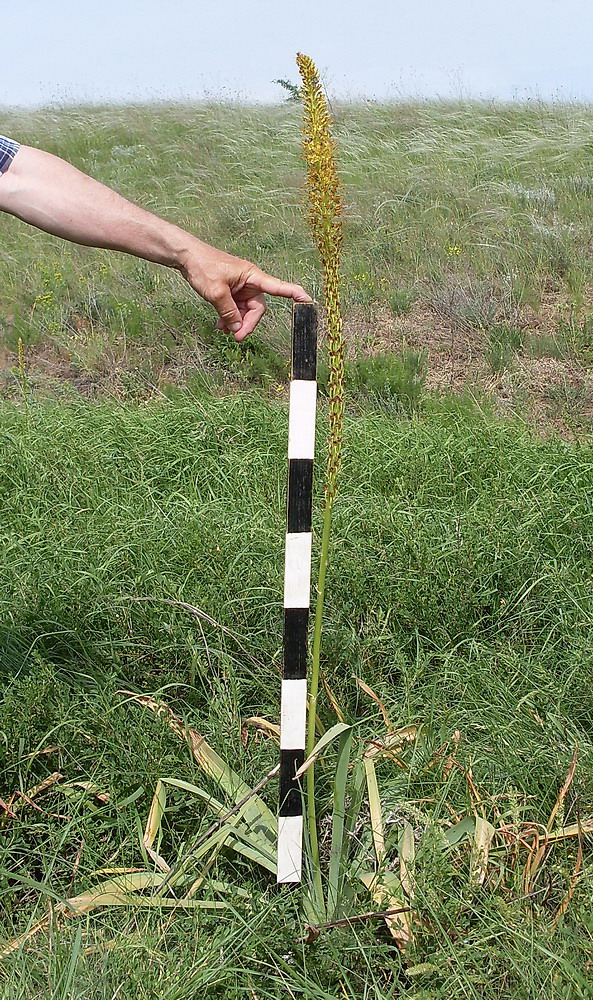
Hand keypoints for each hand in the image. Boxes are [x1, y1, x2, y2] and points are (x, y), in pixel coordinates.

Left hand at [179, 239, 311, 340]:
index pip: (278, 286)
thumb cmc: (203, 267)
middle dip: (247, 323)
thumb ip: (228, 312)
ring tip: (223, 330)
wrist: (187, 257)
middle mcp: (250, 282)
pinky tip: (220, 325)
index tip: (307, 299)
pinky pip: (235, 308)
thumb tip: (237, 328)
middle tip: (236, 337)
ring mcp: (240, 287)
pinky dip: (229, 317)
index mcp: (252, 276)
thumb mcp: (216, 293)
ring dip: (236, 322)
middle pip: (257, 309)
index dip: (293, 294)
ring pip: (245, 311)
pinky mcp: (231, 291)